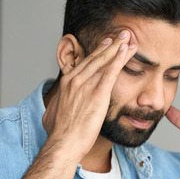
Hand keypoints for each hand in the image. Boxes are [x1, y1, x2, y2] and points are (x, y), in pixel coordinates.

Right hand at [42, 31, 136, 157]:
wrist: (63, 143)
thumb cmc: (58, 134)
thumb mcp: (51, 113)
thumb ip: (56, 105)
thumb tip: (54, 106)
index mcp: (66, 83)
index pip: (85, 63)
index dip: (97, 53)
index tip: (106, 45)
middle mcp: (75, 79)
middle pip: (96, 58)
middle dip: (110, 45)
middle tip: (120, 35)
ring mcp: (86, 85)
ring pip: (105, 61)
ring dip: (118, 48)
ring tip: (128, 38)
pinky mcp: (97, 94)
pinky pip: (111, 72)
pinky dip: (119, 59)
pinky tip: (127, 50)